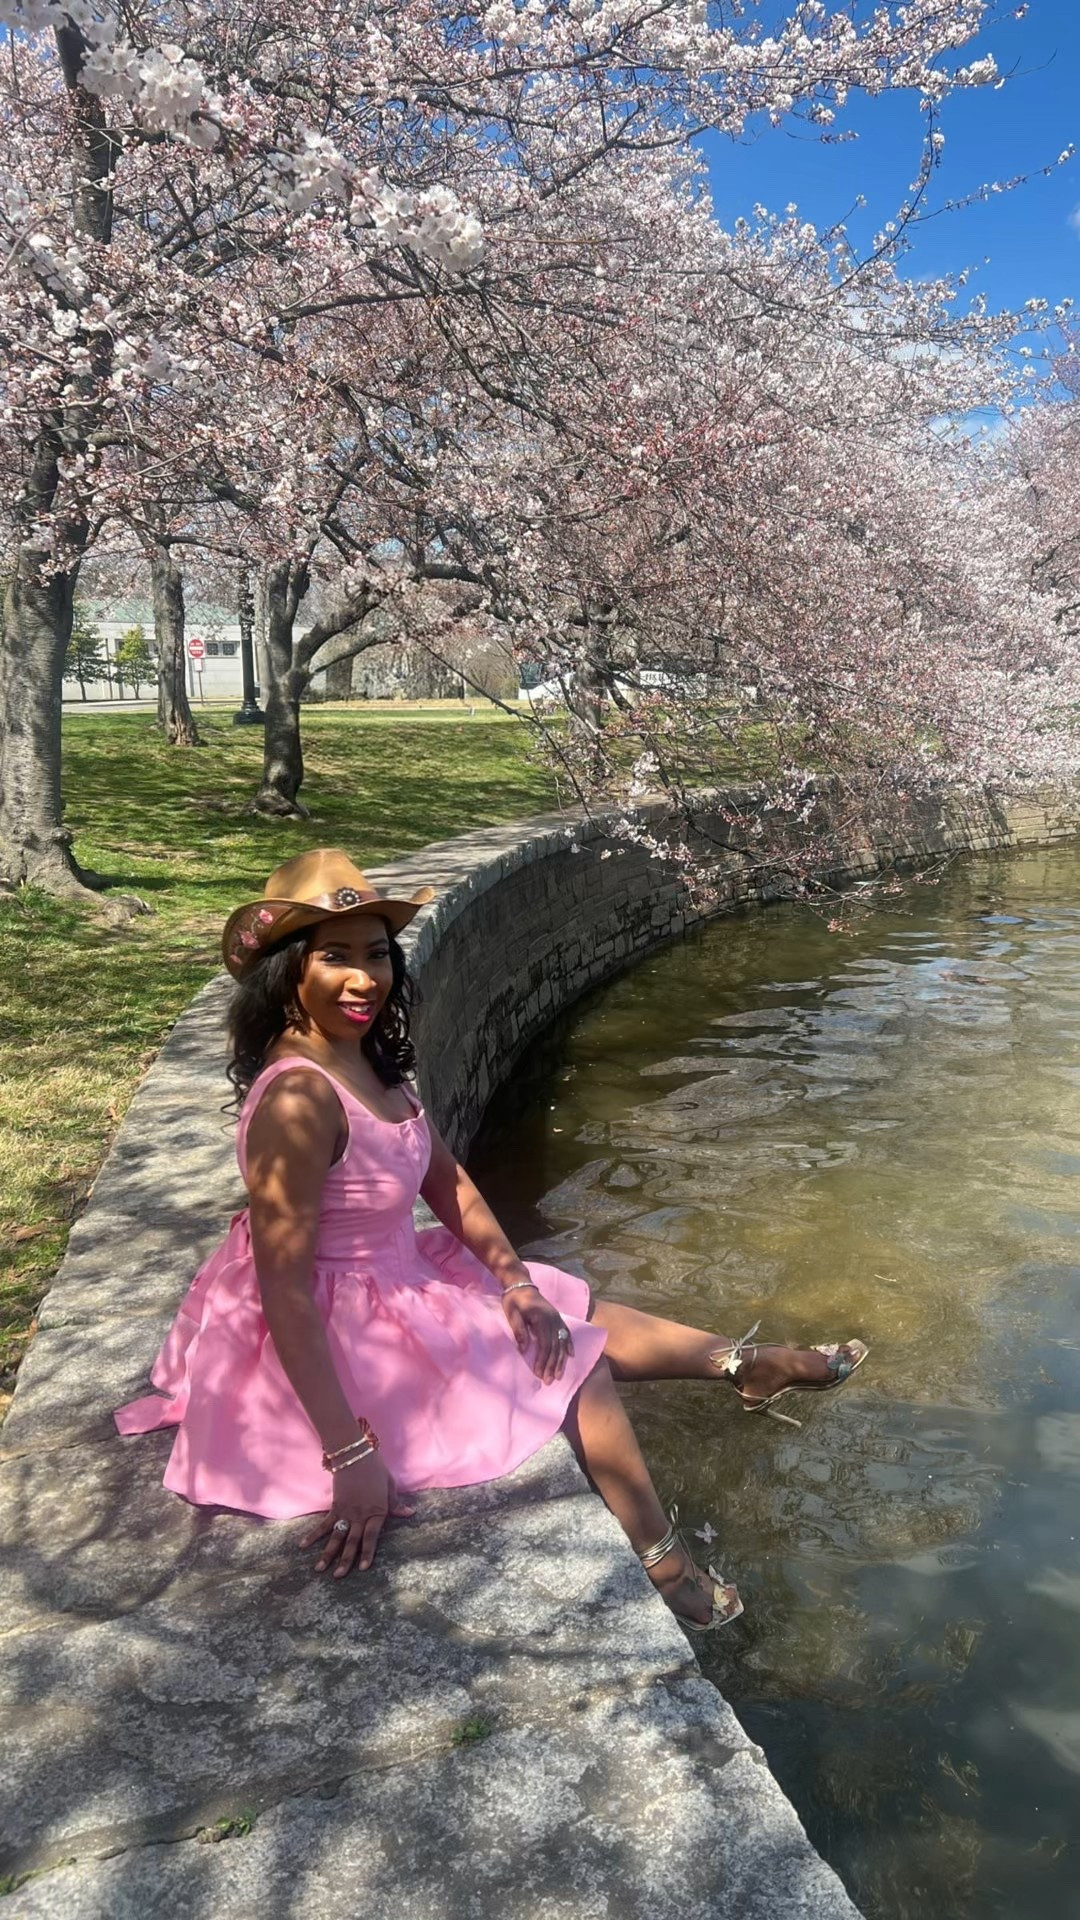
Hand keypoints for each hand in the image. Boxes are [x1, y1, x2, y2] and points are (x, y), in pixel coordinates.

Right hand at [300, 1452, 415, 1579]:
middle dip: (345, 1560)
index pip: (372, 1536)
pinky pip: (324, 1523)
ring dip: (328, 1553)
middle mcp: (360, 1514)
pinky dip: (314, 1535)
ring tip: (320, 1569)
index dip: (367, 1552)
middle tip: (338, 1577)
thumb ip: (395, 1503)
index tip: (363, 1568)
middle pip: (352, 1541)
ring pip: (336, 1536)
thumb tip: (410, 1514)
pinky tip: (303, 1545)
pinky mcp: (335, 1505)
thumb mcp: (390, 1486)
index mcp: (377, 1511)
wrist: (355, 1454)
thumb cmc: (376, 1469)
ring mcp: (346, 1511)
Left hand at [501, 1284, 573, 1385]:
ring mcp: (557, 1318)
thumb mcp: (512, 1314)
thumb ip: (519, 1330)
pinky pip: (567, 1333)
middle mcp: (553, 1319)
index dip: (542, 1360)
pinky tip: (570, 1356)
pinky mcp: (558, 1318)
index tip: (538, 1373)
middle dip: (552, 1365)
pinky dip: (569, 1345)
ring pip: (562, 1343)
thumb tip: (524, 1349)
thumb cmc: (514, 1301)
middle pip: (555, 1346)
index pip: (545, 1344)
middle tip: (548, 1380)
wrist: (521, 1285)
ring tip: (558, 1375)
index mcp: (541, 1318)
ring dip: (560, 1360)